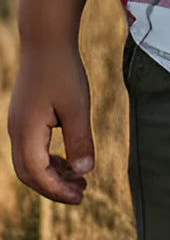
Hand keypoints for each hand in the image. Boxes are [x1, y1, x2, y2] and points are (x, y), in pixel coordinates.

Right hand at [7, 41, 94, 204]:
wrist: (45, 42)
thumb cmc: (63, 72)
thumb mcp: (77, 109)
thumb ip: (80, 141)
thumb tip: (83, 172)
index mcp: (27, 130)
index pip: (37, 174)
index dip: (57, 190)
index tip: (81, 197)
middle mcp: (16, 130)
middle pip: (28, 175)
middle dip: (54, 189)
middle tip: (82, 194)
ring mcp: (18, 125)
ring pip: (29, 164)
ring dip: (53, 177)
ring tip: (81, 182)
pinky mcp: (25, 120)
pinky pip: (32, 151)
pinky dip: (49, 163)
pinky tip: (70, 164)